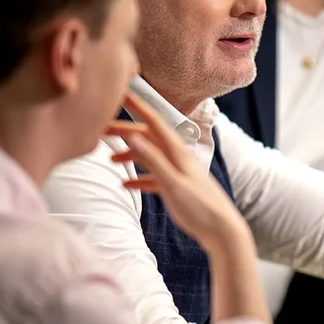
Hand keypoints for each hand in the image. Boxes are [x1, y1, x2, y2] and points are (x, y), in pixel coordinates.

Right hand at [106, 93, 253, 257]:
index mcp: (178, 153)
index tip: (123, 91)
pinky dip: (140, 178)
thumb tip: (133, 135)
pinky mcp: (178, 188)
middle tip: (100, 129)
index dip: (139, 106)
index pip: (155, 122)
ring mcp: (179, 173)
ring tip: (110, 159)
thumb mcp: (173, 184)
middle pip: (148, 138)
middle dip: (125, 132)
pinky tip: (126, 185)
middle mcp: (179, 158)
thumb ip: (153, 160)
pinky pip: (155, 178)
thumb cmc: (201, 209)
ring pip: (151, 157)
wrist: (222, 232)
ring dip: (131, 155)